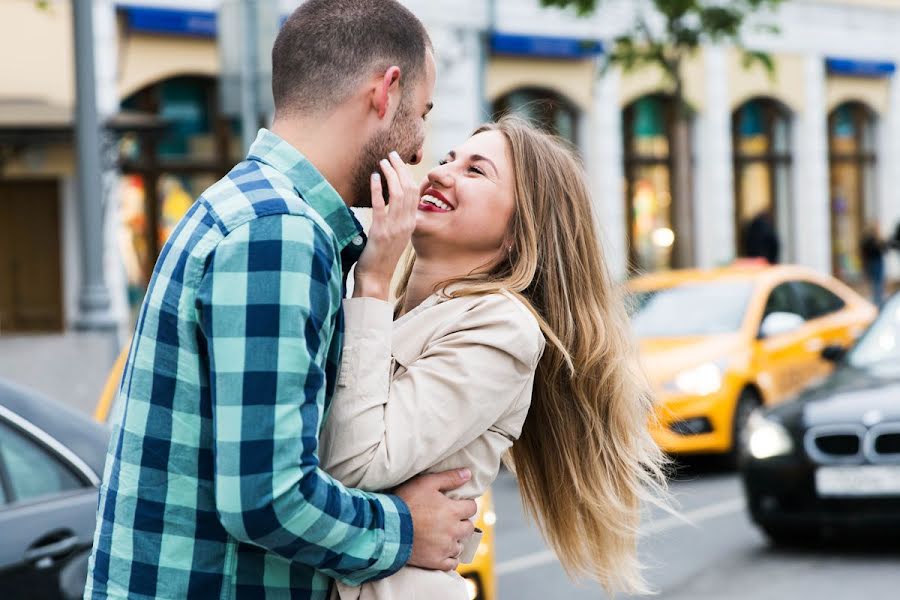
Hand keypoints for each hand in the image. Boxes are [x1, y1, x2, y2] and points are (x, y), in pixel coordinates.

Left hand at [353, 151, 419, 300]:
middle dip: (400, 169)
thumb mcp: (394, 237)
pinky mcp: (380, 232)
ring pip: (398, 194)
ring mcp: (394, 228)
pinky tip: (373, 177)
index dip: (408, 175)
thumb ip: (396, 220)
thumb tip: (391, 205)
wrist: (376, 279)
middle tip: (392, 155)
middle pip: (409, 189)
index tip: (399, 162)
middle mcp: (406, 224)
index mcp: (411, 224)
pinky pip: (381, 206)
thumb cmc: (381, 258)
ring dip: (390, 175)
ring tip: (382, 161)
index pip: (415, 193)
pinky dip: (378, 189)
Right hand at [395, 469, 476, 570]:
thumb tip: (468, 473)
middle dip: (462, 522)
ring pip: (460, 546)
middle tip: (450, 520)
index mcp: (452, 511)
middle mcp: (452, 531)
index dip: (465, 505)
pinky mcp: (436, 561)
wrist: (387, 527)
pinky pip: (452, 563)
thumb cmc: (406, 502)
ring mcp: (445, 548)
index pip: (471, 508)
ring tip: (444, 535)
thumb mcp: (426, 483)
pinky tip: (442, 551)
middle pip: (468, 528)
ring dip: (455, 540)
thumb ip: (449, 478)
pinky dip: (450, 558)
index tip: (456, 505)